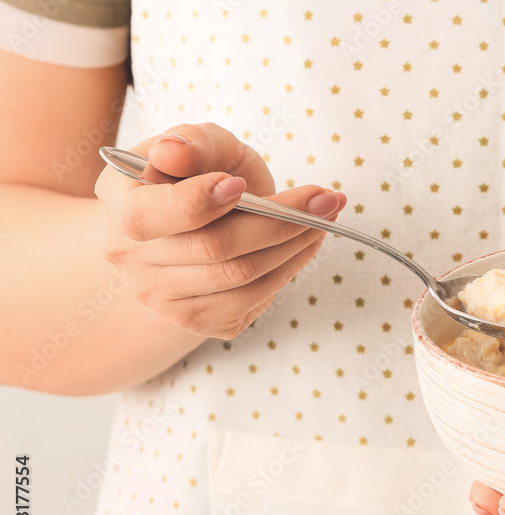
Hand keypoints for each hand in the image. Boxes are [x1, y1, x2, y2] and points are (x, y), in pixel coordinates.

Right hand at [94, 122, 346, 338]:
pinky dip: (288, 270)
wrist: (194, 222)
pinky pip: (252, 300)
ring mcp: (161, 297)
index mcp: (118, 204)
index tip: (241, 185)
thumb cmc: (198, 174)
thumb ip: (191, 142)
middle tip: (325, 200)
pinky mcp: (198, 320)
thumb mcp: (200, 144)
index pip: (150, 217)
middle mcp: (129, 257)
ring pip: (239, 278)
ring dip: (294, 246)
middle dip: (278, 221)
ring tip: (324, 218)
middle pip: (212, 249)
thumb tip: (173, 153)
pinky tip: (304, 245)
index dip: (199, 202)